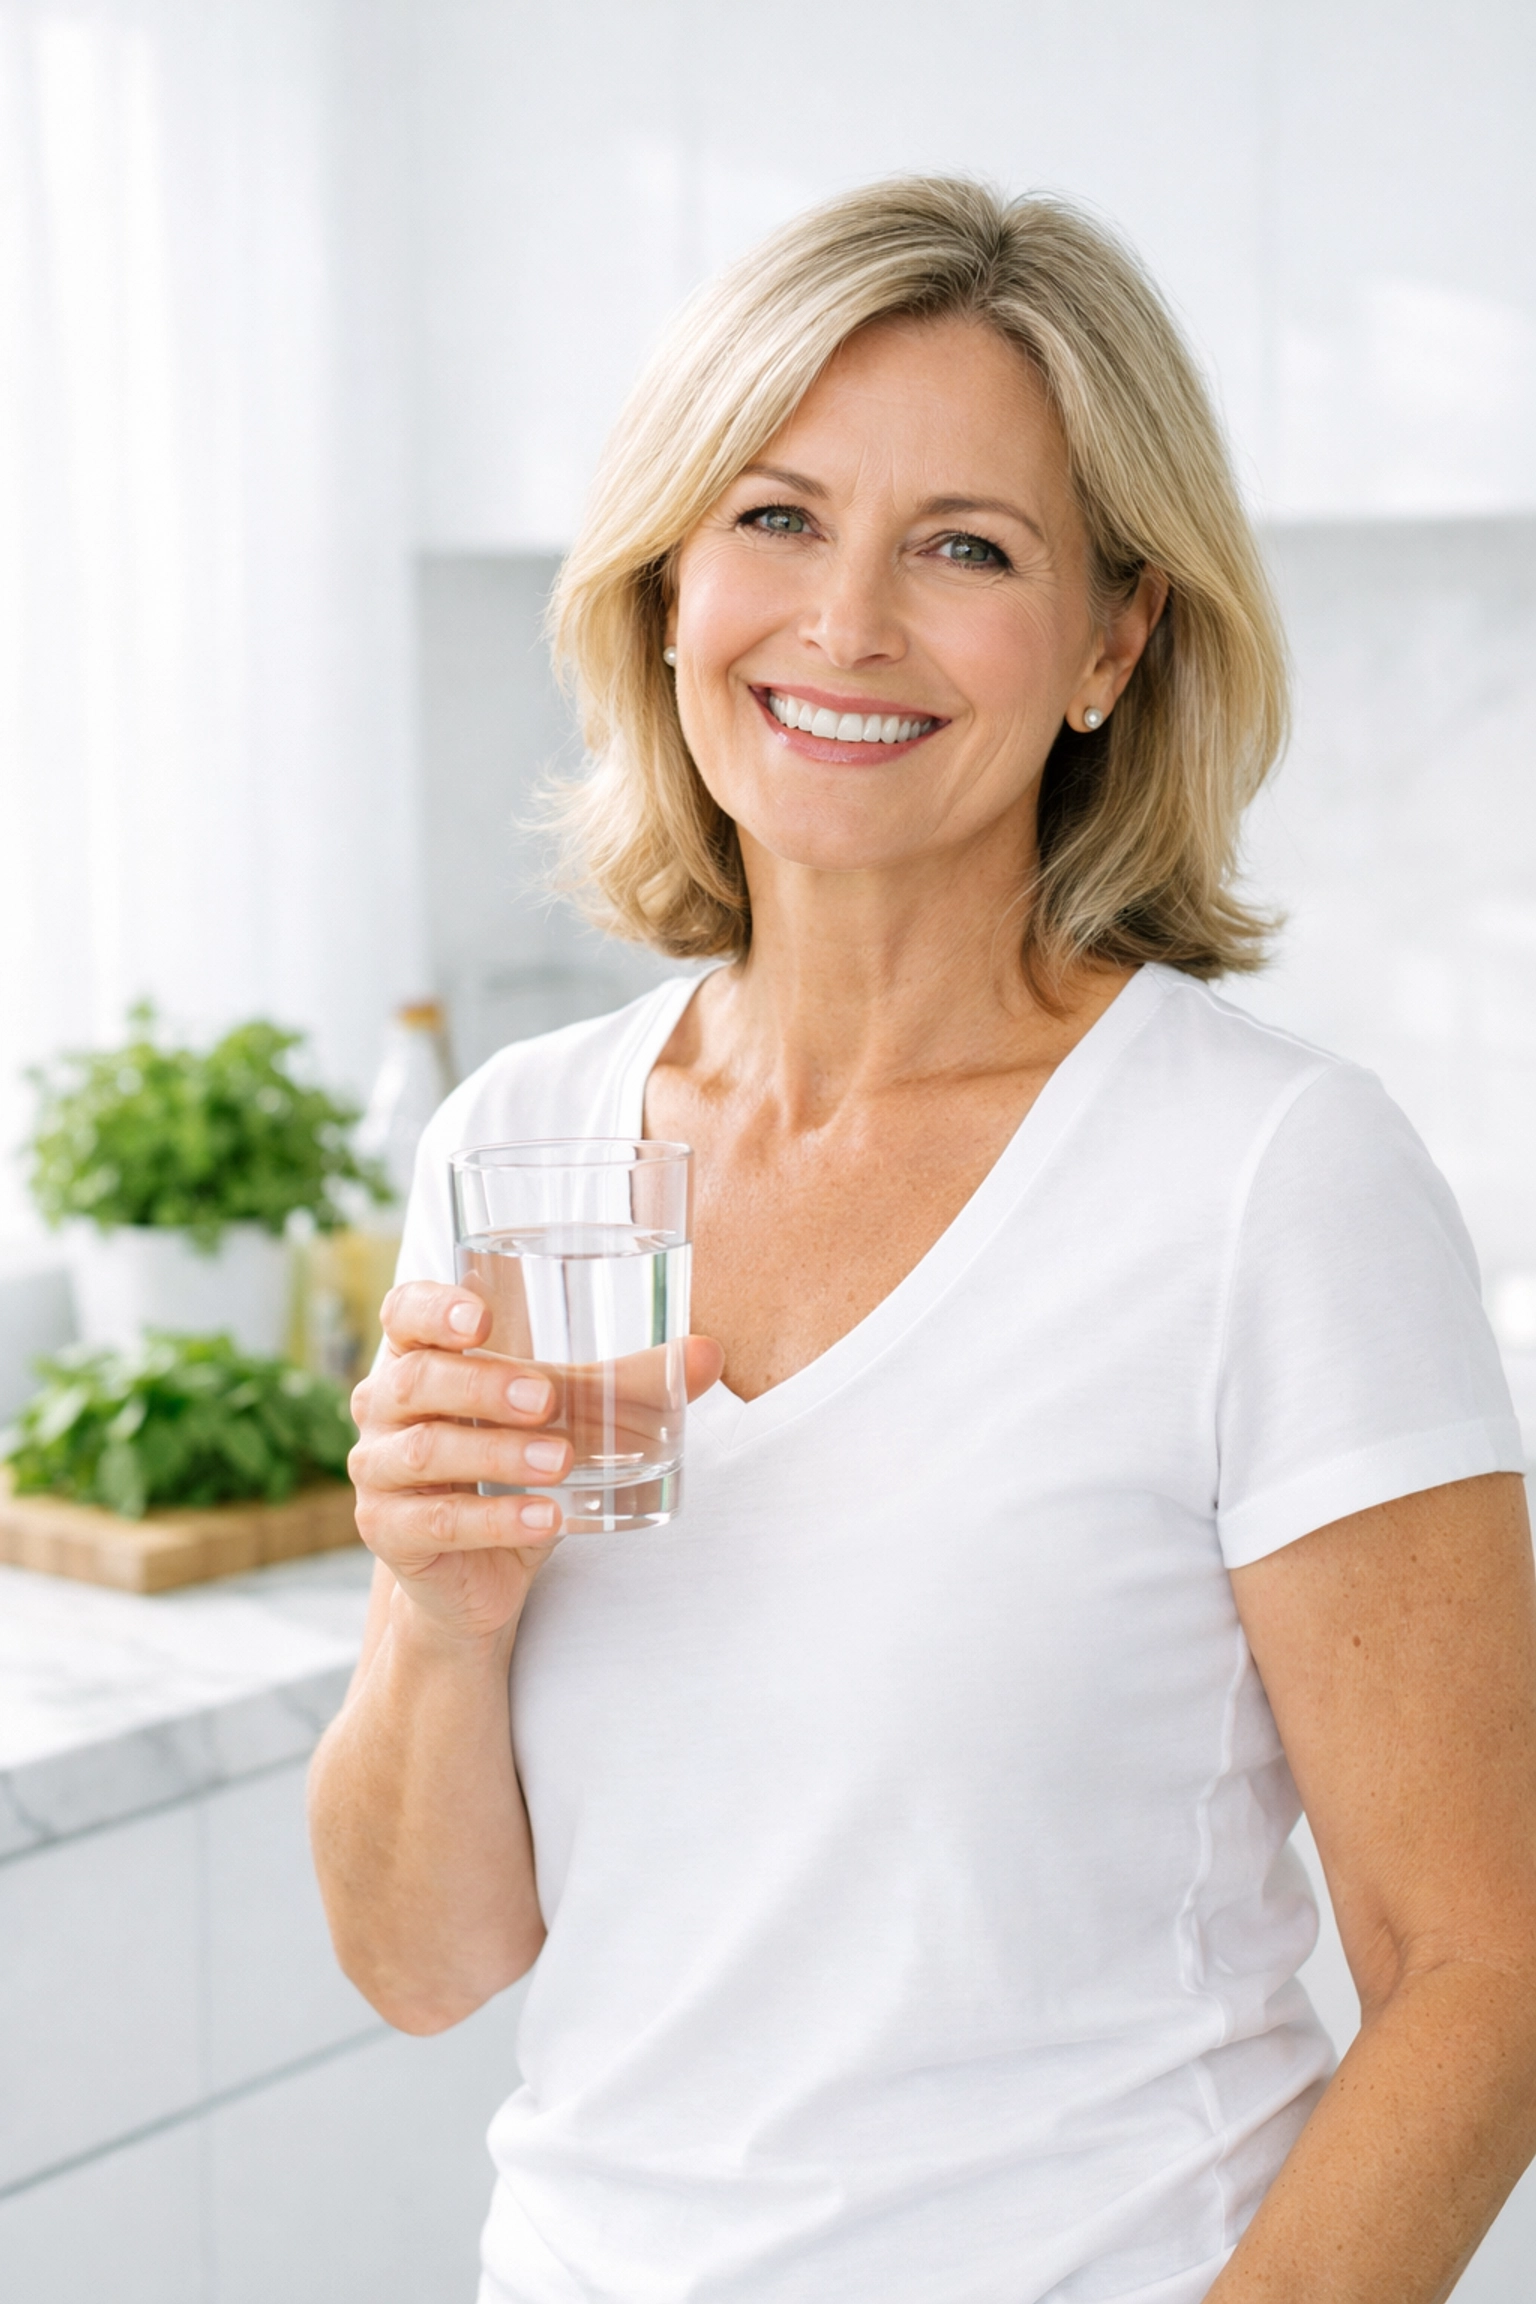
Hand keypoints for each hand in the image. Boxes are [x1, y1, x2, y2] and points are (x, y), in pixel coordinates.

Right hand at [348, 1282, 722, 1645]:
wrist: (479, 1574)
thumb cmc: (518, 1469)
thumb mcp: (570, 1420)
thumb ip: (629, 1384)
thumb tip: (707, 1353)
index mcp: (419, 1356)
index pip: (403, 1312)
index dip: (433, 1309)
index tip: (483, 1318)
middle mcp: (384, 1406)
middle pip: (417, 1379)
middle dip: (483, 1384)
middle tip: (548, 1398)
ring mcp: (377, 1471)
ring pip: (424, 1450)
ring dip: (497, 1453)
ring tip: (561, 1461)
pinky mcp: (388, 1532)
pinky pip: (435, 1522)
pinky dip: (496, 1520)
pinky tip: (546, 1520)